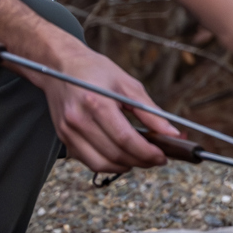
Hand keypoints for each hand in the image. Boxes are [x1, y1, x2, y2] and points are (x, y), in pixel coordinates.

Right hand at [0, 0, 182, 171]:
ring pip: (101, 163)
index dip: (147, 152)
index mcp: (97, 102)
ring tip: (141, 159)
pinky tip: (122, 156)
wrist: (60, 66)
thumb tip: (171, 133)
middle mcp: (79, 119)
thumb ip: (151, 112)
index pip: (125, 138)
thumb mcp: (127, 84)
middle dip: (141, 161)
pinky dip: (108, 164)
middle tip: (156, 158)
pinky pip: (89, 161)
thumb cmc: (95, 70)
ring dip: (125, 166)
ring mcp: (69, 131)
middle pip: (115, 153)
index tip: (162, 156)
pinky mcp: (64, 137)